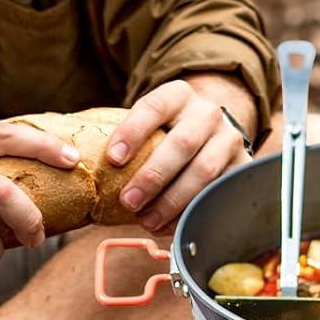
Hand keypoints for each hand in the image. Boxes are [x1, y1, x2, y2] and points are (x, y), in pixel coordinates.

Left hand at [105, 76, 253, 232]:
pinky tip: (170, 224)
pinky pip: (217, 192)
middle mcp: (207, 113)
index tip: (112, 159)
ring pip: (204, 170)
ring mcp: (229, 138)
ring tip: (147, 220)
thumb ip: (126, 138)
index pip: (154, 106)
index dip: (132, 131)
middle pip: (182, 143)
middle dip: (152, 176)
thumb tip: (78, 163)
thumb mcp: (152, 123)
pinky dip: (191, 211)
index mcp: (178, 95)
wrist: (214, 131)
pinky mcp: (241, 165)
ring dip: (172, 200)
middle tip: (128, 201)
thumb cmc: (168, 132)